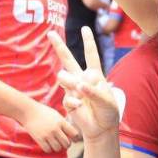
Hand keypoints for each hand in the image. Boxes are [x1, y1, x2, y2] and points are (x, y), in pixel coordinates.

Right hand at [19, 97, 79, 153]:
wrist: (29, 112)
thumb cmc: (44, 113)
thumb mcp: (57, 115)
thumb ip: (64, 124)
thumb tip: (72, 134)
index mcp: (61, 122)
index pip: (74, 134)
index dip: (75, 138)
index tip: (74, 139)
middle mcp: (55, 129)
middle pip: (67, 143)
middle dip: (67, 145)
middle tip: (64, 144)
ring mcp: (47, 134)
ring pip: (58, 148)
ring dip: (58, 148)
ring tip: (56, 145)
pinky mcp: (39, 139)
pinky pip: (48, 150)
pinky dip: (49, 149)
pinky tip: (48, 145)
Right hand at [50, 26, 119, 141]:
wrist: (101, 128)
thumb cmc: (108, 112)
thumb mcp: (107, 100)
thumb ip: (94, 91)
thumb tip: (79, 85)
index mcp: (95, 75)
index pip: (91, 55)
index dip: (88, 42)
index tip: (85, 28)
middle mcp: (82, 79)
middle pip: (68, 60)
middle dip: (59, 46)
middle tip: (50, 34)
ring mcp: (73, 89)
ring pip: (63, 77)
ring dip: (71, 82)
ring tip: (80, 91)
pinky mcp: (68, 101)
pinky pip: (66, 96)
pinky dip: (74, 101)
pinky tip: (80, 106)